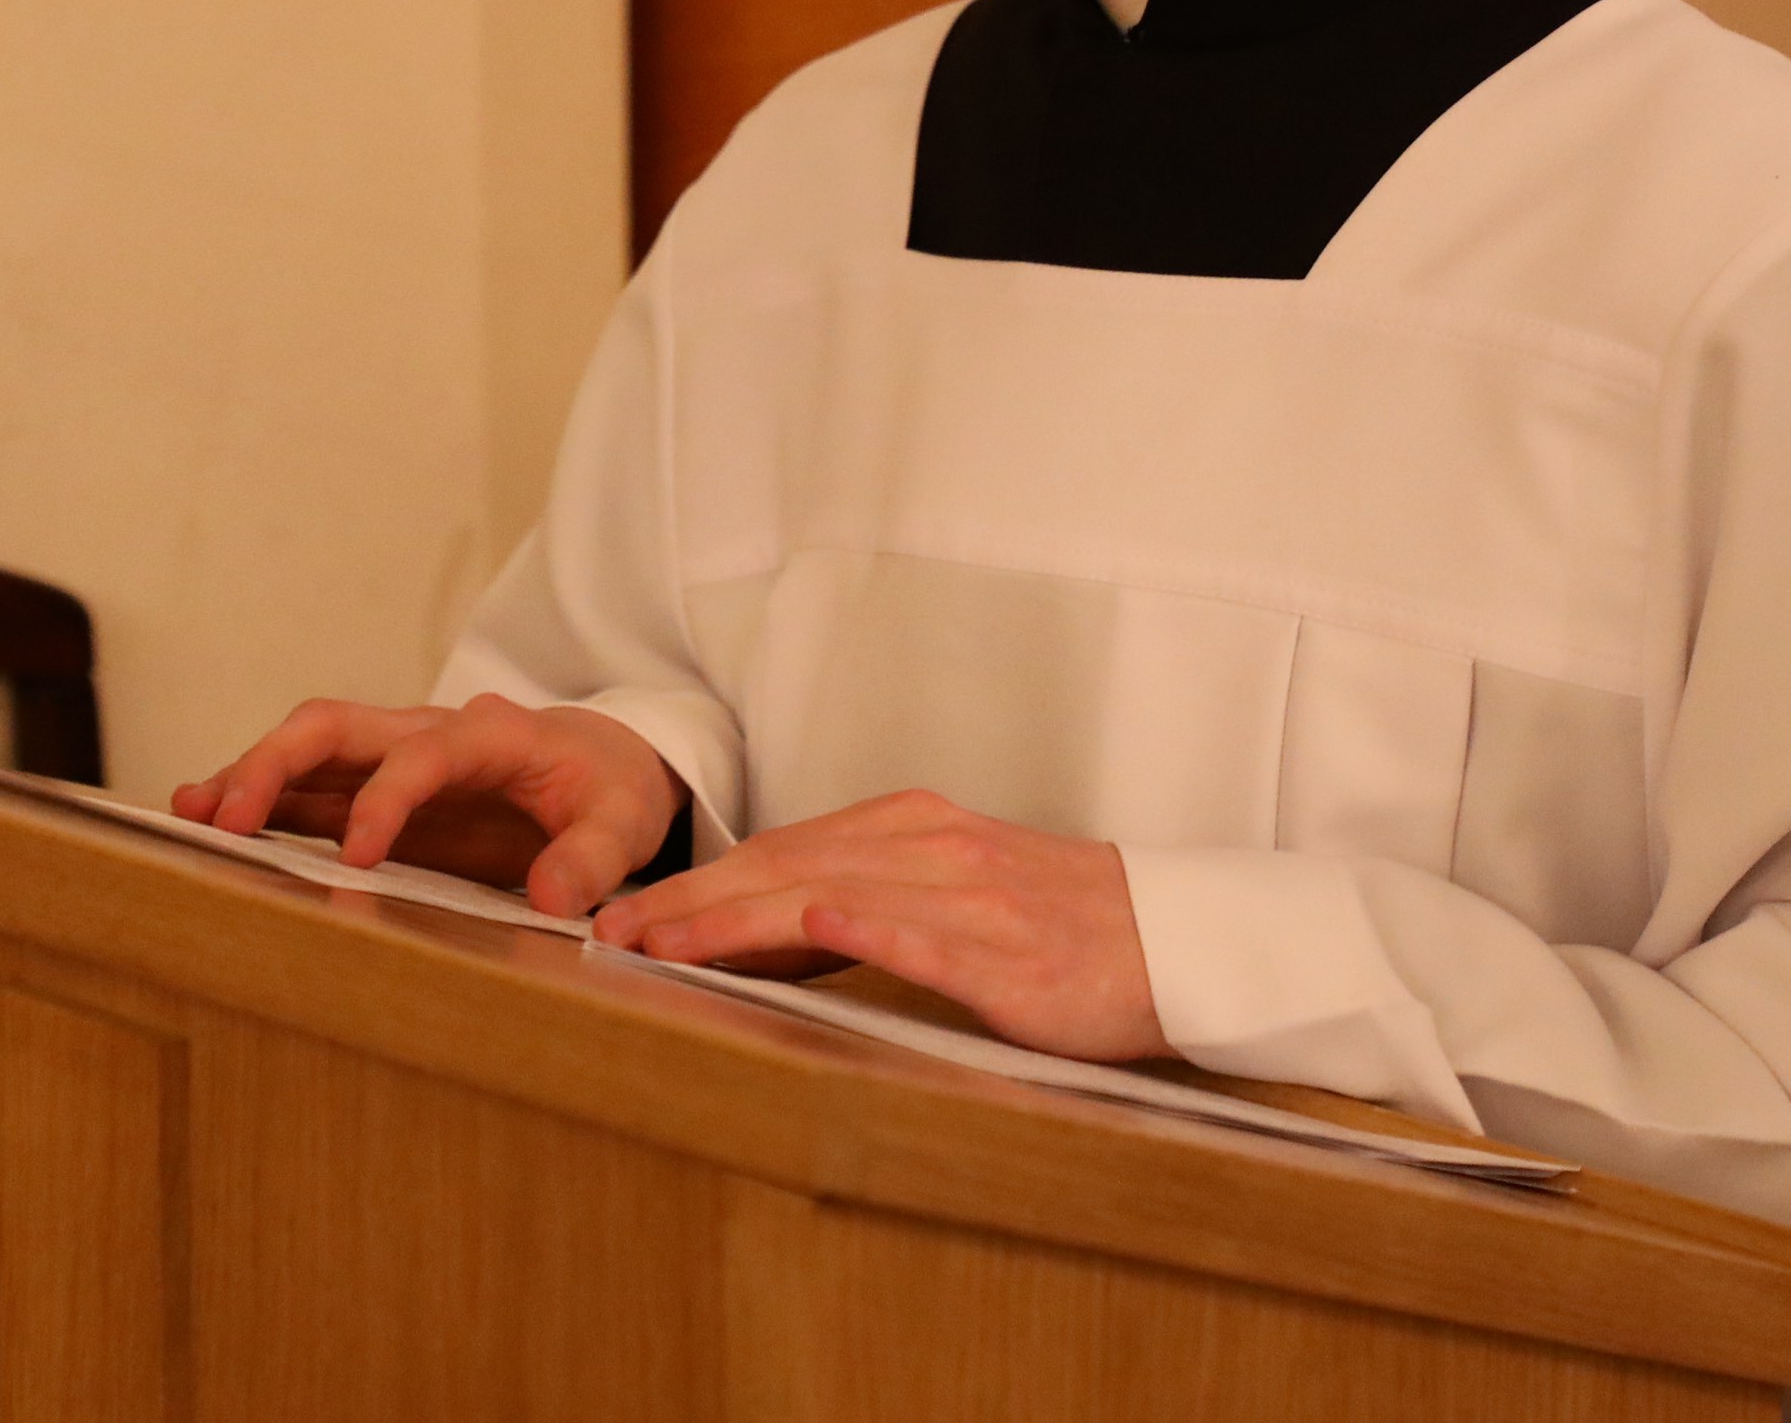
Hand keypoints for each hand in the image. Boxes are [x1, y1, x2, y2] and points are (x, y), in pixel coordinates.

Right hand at [174, 694, 680, 919]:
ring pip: (309, 748)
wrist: (605, 764)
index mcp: (491, 735)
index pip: (424, 754)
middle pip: (338, 725)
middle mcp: (429, 732)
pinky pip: (310, 784)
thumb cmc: (611, 789)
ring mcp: (396, 758)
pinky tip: (209, 820)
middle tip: (228, 816)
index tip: (358, 857)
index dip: (386, 799)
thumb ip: (590, 856)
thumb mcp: (623, 821)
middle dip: (277, 763)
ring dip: (250, 776)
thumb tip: (549, 899)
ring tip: (190, 814)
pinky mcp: (377, 789)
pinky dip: (259, 798)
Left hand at [588, 788, 1172, 1063]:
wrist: (1180, 944)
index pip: (782, 853)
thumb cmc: (1061, 929)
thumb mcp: (954, 897)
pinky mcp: (1011, 959)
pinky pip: (928, 938)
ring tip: (665, 942)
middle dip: (691, 901)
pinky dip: (866, 927)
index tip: (624, 915)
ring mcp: (973, 901)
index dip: (697, 883)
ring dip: (741, 920)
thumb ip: (871, 900)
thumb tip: (773, 929)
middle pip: (788, 869)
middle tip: (609, 933)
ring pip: (834, 897)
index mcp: (915, 831)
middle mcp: (935, 850)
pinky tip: (812, 926)